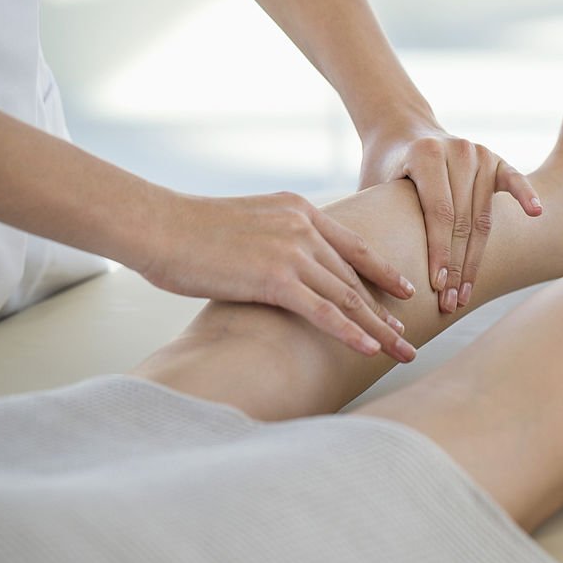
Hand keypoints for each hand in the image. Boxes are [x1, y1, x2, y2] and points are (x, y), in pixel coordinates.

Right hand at [138, 192, 417, 361]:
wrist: (156, 223)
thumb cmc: (188, 230)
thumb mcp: (246, 224)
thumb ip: (274, 241)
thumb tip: (279, 268)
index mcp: (300, 211)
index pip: (353, 246)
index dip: (382, 271)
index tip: (405, 289)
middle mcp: (304, 227)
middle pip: (355, 277)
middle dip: (384, 311)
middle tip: (407, 335)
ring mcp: (292, 251)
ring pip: (348, 297)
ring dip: (379, 328)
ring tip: (402, 352)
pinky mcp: (275, 277)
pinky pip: (323, 311)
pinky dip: (350, 332)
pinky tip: (370, 349)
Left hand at [360, 125, 541, 312]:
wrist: (401, 128)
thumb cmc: (383, 169)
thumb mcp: (372, 187)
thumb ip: (373, 217)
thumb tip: (360, 268)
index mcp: (425, 154)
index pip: (439, 214)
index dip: (440, 254)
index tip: (438, 289)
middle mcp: (455, 149)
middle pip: (464, 222)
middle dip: (457, 268)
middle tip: (452, 304)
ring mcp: (478, 152)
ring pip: (484, 218)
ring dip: (476, 260)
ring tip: (467, 294)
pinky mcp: (494, 158)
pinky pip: (513, 181)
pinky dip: (526, 196)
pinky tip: (536, 214)